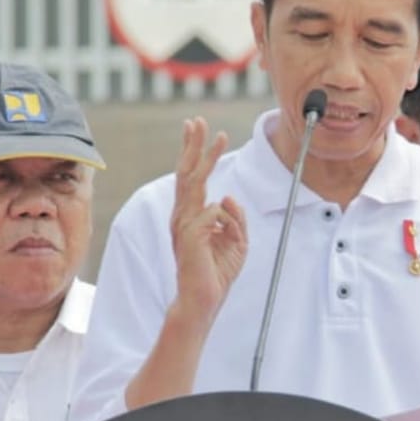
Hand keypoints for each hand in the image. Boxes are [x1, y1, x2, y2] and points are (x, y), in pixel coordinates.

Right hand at [169, 118, 245, 324]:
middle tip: (197, 120)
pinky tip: (227, 236)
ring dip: (207, 157)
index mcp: (190, 215)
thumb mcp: (237, 241)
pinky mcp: (191, 236)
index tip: (197, 128)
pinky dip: (227, 220)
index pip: (190, 177)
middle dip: (193, 144)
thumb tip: (228, 197)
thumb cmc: (216, 272)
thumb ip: (235, 218)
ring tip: (218, 138)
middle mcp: (182, 216)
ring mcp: (183, 225)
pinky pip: (215, 213)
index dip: (193, 151)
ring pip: (195, 183)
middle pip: (186, 172)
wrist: (203, 300)